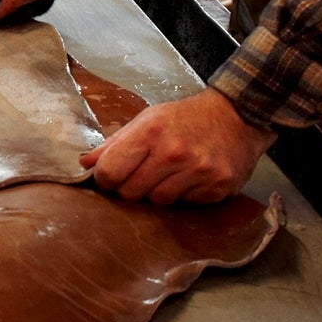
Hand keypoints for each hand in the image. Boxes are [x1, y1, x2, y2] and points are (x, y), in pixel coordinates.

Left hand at [80, 88, 276, 204]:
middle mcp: (173, 153)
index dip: (106, 179)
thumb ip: (115, 143)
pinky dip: (185, 195)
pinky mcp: (217, 187)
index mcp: (149, 132)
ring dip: (159, 192)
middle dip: (131, 188)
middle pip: (131, 193)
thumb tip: (84, 163)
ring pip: (158, 202)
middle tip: (144, 174)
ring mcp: (198, 171)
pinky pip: (186, 204)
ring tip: (170, 173)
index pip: (110, 172)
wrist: (238, 117)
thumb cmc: (185, 118)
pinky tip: (191, 178)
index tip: (111, 176)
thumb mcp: (147, 119)